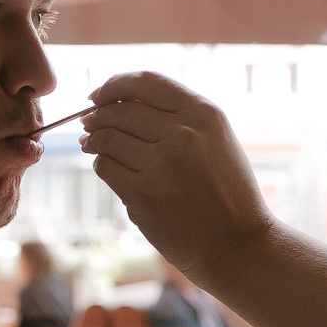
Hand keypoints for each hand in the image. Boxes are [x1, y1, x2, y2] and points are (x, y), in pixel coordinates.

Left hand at [80, 72, 271, 278]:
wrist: (236, 244)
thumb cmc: (227, 191)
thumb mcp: (216, 140)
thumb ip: (178, 117)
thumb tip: (123, 102)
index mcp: (203, 114)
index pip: (146, 82)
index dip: (115, 84)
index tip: (100, 94)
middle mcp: (182, 134)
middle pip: (120, 110)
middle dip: (98, 114)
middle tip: (89, 121)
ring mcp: (159, 165)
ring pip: (107, 138)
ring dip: (93, 139)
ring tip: (90, 142)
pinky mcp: (142, 195)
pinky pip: (106, 168)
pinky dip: (101, 164)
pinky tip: (106, 166)